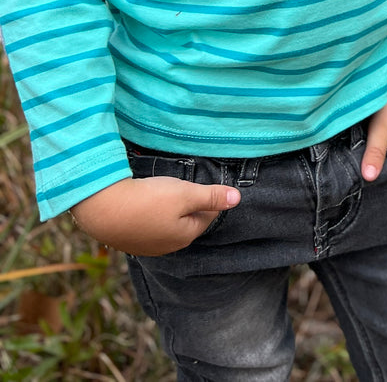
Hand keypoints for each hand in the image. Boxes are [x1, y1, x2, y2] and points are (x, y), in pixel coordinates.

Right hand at [71, 176, 239, 256]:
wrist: (103, 209)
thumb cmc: (149, 201)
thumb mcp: (186, 194)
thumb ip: (211, 196)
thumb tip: (238, 198)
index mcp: (185, 236)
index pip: (207, 217)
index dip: (209, 198)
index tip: (207, 184)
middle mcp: (166, 247)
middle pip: (187, 223)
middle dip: (190, 206)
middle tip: (186, 187)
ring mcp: (145, 246)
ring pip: (167, 226)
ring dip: (169, 211)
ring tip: (166, 194)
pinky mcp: (128, 240)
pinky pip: (148, 227)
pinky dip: (150, 215)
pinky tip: (145, 204)